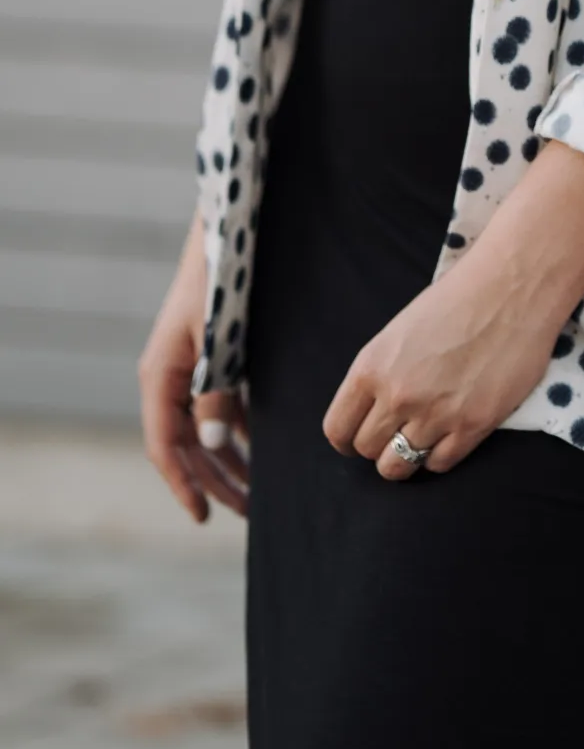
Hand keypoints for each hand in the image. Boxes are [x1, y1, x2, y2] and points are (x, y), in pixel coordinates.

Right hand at [139, 221, 248, 521]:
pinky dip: (236, 430)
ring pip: (203, 429)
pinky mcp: (212, 357)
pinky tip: (258, 449)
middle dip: (213, 481)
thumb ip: (215, 391)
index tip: (202, 518)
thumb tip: (215, 443)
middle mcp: (169, 377)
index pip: (165, 445)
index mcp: (160, 376)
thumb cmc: (221, 280)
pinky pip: (218, 406)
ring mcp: (189, 367)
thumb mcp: (218, 338)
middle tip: (247, 514)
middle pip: (186, 446)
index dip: (183, 484)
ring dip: (227, 461)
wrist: (228, 231)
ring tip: (255, 492)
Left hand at [323, 241, 569, 478]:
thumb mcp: (399, 332)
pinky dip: (439, 455)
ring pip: (399, 466)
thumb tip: (374, 411)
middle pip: (368, 449)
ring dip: (406, 458)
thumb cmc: (457, 300)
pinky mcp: (474, 425)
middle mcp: (398, 395)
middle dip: (379, 446)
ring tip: (420, 440)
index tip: (359, 438)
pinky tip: (448, 434)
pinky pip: (439, 464)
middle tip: (397, 433)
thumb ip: (380, 374)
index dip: (347, 439)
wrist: (511, 288)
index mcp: (372, 367)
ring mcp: (436, 414)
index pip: (338, 429)